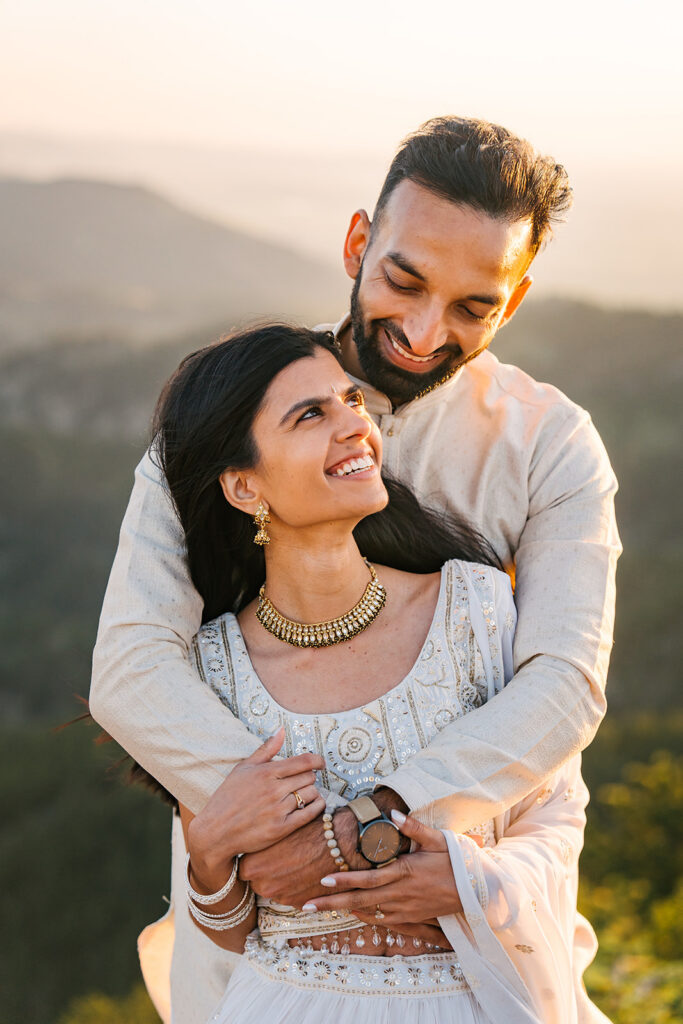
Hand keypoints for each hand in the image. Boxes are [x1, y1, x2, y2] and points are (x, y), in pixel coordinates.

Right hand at [188, 728, 324, 888]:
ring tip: (304, 794)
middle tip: (304, 781)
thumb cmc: (228, 797)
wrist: (216, 831)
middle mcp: (274, 790)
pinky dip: (317, 807)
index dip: (317, 760)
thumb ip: (266, 749)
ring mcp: (278, 810)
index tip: (321, 763)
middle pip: (309, 777)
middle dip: (309, 777)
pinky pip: (310, 814)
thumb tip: (282, 729)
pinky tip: (313, 804)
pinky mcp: (281, 828)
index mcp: (266, 772)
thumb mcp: (243, 768)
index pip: (304, 761)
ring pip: (311, 794)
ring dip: (311, 792)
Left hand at [239, 802, 358, 904]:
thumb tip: (254, 848)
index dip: (255, 861)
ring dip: (283, 881)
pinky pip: (293, 896)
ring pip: (276, 890)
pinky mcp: (299, 903)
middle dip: (267, 873)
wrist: (339, 840)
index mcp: (253, 866)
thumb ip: (261, 846)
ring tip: (298, 863)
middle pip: (258, 883)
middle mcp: (264, 885)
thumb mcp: (277, 832)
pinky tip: (307, 871)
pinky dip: (298, 888)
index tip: (263, 855)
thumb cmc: (307, 829)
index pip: (243, 870)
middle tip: (282, 858)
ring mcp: (281, 897)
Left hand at [300, 811, 463, 924]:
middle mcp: (401, 893)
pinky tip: (353, 912)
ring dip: (344, 910)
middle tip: (306, 905)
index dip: (345, 880)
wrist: (477, 891)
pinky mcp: (412, 917)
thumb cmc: (456, 861)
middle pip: (361, 900)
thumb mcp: (438, 839)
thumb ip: (414, 827)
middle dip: (332, 903)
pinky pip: (383, 920)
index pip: (368, 879)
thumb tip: (393, 813)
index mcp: (405, 871)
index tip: (322, 880)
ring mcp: (406, 908)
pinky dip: (365, 916)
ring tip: (321, 908)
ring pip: (368, 912)